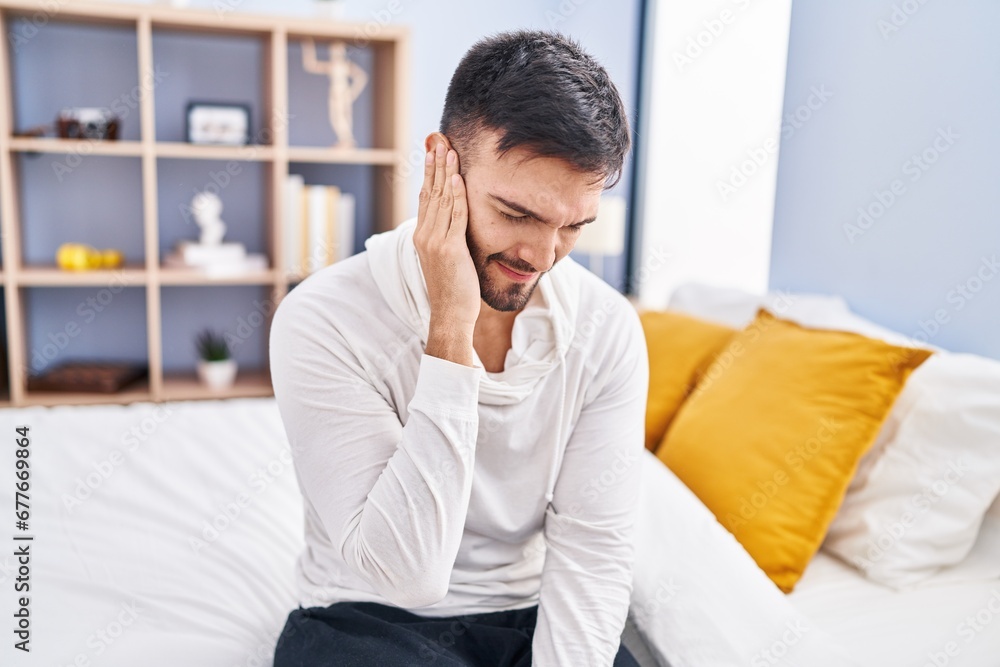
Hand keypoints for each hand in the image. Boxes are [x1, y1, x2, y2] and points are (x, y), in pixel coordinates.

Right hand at [414, 140, 480, 338]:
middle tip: (438, 140)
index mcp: (422, 236)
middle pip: (430, 192)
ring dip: (445, 172)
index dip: (429, 173)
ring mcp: (435, 241)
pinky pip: (455, 216)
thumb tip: (451, 225)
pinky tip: (456, 178)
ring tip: (448, 149)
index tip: (433, 153)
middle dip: (435, 165)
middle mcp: (424, 235)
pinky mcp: (449, 249)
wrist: (450, 314)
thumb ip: (445, 238)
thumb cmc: (452, 290)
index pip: (425, 197)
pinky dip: (456, 195)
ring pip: (441, 199)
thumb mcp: (445, 259)